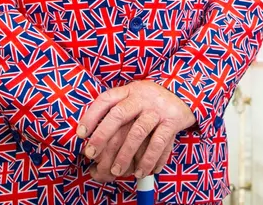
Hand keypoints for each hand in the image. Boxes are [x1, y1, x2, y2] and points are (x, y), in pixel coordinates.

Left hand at [77, 80, 196, 179]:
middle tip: (91, 154)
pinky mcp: (172, 122)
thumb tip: (89, 134)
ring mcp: (157, 109)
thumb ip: (116, 108)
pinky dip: (149, 160)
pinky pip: (159, 143)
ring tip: (117, 171)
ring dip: (126, 154)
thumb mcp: (133, 96)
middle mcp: (142, 97)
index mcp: (129, 90)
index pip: (106, 99)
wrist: (182, 94)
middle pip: (119, 114)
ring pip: (138, 132)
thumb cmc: (148, 101)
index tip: (80, 134)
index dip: (91, 116)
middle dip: (102, 136)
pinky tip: (142, 171)